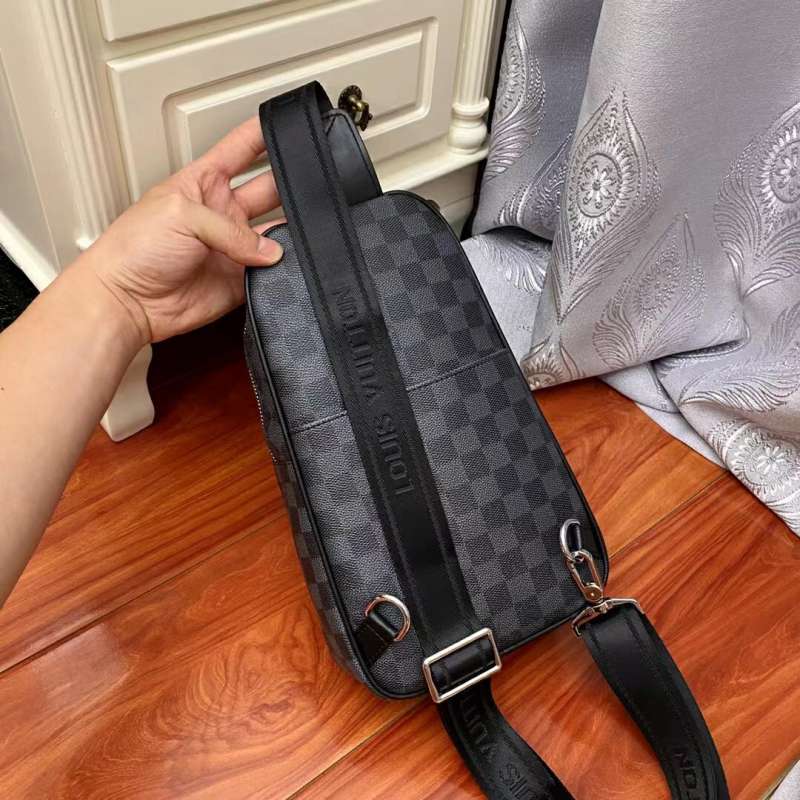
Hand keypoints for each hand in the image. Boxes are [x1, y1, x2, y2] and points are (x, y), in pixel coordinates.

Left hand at [77, 116, 282, 346]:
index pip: (242, 148)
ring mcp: (233, 247)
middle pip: (269, 190)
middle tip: (307, 189)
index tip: (292, 125)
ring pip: (276, 233)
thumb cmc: (134, 249)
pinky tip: (283, 266)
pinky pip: (271, 273)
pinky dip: (282, 271)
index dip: (264, 133)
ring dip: (288, 233)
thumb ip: (232, 230)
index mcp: (204, 182)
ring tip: (296, 233)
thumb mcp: (181, 215)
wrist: (128, 301)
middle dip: (290, 186)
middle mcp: (223, 212)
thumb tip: (269, 250)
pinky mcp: (239, 280)